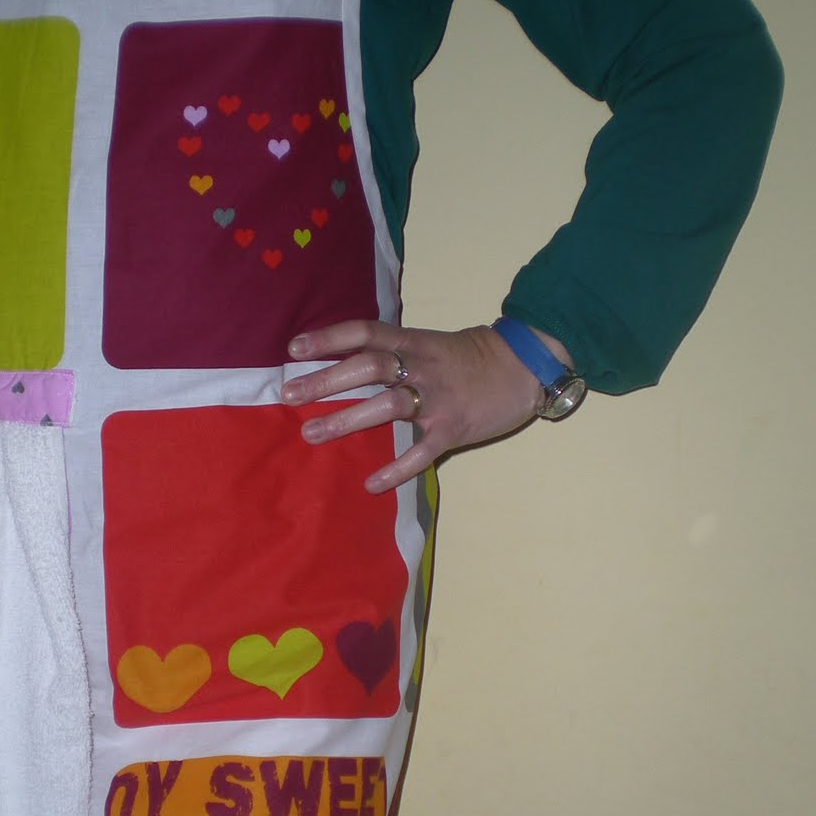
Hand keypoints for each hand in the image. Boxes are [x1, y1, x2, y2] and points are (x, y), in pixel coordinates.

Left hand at [281, 319, 570, 492]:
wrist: (525, 366)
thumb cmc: (472, 357)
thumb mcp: (431, 343)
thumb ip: (396, 351)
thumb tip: (349, 360)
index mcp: (414, 342)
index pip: (366, 332)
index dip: (329, 338)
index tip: (294, 348)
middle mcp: (421, 367)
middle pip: (368, 367)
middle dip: (326, 381)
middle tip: (289, 396)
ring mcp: (438, 399)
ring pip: (387, 406)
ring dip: (347, 420)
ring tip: (312, 434)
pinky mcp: (453, 429)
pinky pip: (421, 452)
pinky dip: (396, 469)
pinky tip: (370, 484)